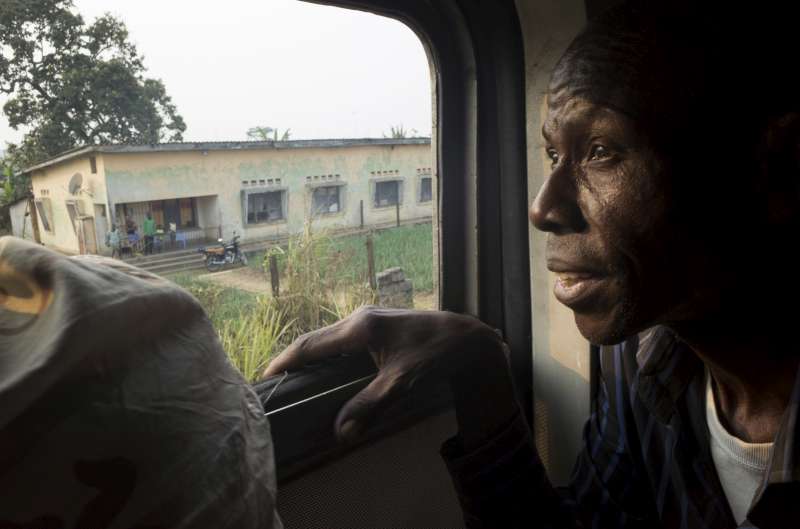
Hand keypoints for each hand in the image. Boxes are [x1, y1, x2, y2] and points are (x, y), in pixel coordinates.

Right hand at [263, 306, 516, 443]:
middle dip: (294, 360)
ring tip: (295, 379)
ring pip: (330, 338)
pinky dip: (329, 355)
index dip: (286, 361)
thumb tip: (341, 433)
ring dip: (312, 357)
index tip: (265, 376)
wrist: (466, 338)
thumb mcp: (402, 383)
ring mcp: (369, 319)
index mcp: (360, 328)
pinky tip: (327, 372)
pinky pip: (343, 340)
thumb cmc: (435, 355)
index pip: (311, 344)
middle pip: (316, 339)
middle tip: (275, 383)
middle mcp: (360, 318)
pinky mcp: (378, 325)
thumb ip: (370, 406)